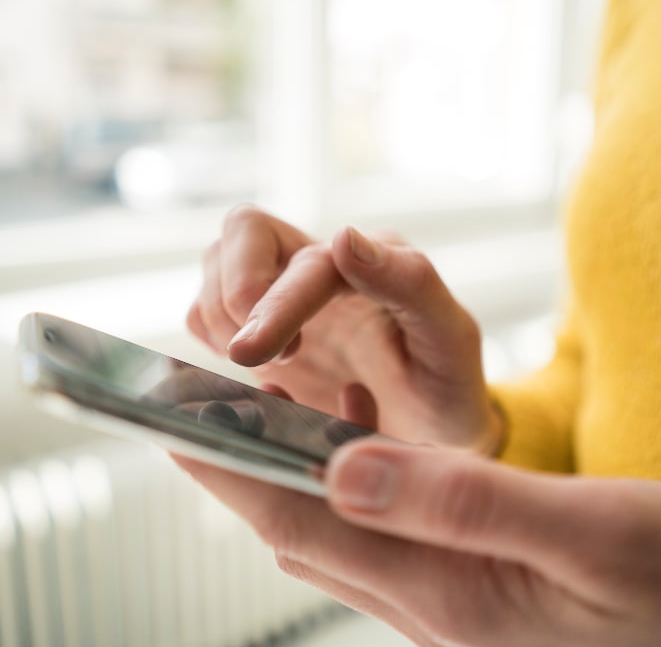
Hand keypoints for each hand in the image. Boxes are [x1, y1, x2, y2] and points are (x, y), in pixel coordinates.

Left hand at [176, 440, 660, 646]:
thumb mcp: (598, 537)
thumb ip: (471, 506)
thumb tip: (350, 470)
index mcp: (450, 589)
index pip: (302, 519)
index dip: (231, 467)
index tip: (170, 419)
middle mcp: (435, 603)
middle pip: (304, 527)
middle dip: (242, 466)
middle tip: (197, 408)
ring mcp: (456, 604)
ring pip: (340, 531)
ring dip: (292, 473)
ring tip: (265, 415)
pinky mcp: (482, 592)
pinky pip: (387, 534)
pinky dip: (354, 484)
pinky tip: (359, 450)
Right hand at [188, 205, 501, 452]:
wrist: (432, 434)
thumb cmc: (446, 389)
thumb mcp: (450, 342)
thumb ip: (413, 285)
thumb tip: (345, 239)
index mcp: (372, 262)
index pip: (308, 260)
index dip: (279, 302)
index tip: (274, 357)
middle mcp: (323, 267)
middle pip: (243, 231)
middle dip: (235, 293)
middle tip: (266, 359)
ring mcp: (286, 295)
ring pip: (215, 264)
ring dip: (220, 318)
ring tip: (268, 368)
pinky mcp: (260, 329)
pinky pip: (205, 312)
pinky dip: (210, 339)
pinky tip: (253, 375)